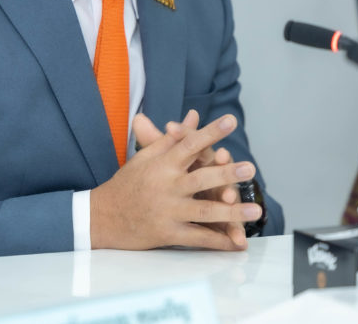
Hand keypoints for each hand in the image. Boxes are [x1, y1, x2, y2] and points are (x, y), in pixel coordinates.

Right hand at [135, 110, 247, 247]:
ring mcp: (167, 211)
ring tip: (255, 210)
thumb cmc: (127, 183)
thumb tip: (194, 115)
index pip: (189, 144)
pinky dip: (218, 240)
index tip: (230, 121)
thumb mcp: (146, 156)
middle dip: (227, 173)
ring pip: (204, 211)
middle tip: (250, 168)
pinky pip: (197, 238)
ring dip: (232, 212)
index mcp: (162, 164)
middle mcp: (166, 186)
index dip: (210, 132)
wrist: (101, 216)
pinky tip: (236, 241)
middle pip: (201, 178)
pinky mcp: (167, 233)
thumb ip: (173, 137)